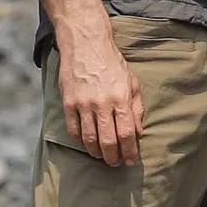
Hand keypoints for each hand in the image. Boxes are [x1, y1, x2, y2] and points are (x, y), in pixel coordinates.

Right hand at [56, 33, 143, 166]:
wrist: (86, 43)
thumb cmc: (112, 62)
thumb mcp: (131, 81)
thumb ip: (136, 107)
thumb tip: (138, 133)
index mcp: (121, 96)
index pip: (126, 133)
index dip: (130, 152)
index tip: (131, 160)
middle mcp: (103, 102)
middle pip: (108, 141)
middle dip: (113, 158)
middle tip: (115, 163)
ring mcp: (84, 103)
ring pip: (90, 140)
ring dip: (97, 153)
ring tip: (102, 155)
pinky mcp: (69, 102)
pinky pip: (74, 131)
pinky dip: (81, 142)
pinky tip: (87, 143)